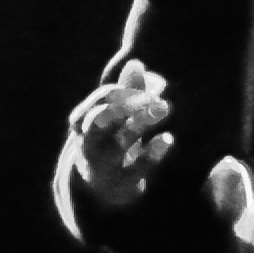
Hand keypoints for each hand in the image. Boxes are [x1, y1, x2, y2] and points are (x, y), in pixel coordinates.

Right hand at [69, 61, 174, 208]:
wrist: (101, 190)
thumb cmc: (111, 142)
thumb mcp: (116, 117)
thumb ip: (127, 91)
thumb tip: (136, 62)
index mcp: (85, 121)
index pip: (104, 98)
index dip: (129, 90)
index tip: (157, 87)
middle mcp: (89, 141)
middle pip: (102, 118)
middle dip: (126, 105)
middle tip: (156, 96)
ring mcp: (104, 163)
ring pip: (119, 141)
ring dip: (141, 122)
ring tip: (165, 106)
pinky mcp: (121, 182)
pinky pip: (136, 168)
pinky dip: (152, 153)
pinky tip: (168, 138)